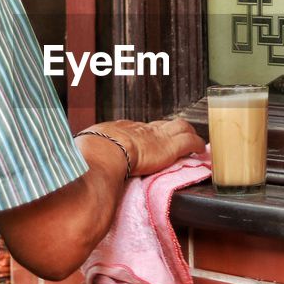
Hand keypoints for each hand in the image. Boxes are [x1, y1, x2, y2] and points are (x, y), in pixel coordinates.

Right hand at [87, 118, 204, 176]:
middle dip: (171, 129)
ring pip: (181, 127)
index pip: (139, 129)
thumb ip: (90, 152)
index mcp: (121, 129)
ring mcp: (158, 137)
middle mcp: (142, 129)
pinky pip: (190, 142)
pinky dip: (198, 145)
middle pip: (162, 123)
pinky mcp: (171, 148)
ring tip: (194, 141)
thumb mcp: (88, 148)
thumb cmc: (92, 153)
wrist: (105, 152)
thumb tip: (80, 160)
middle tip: (177, 135)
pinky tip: (202, 150)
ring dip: (189, 133)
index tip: (150, 140)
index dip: (148, 134)